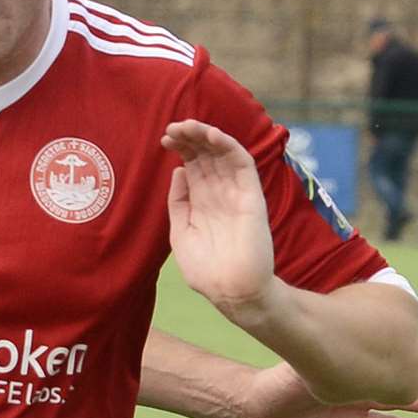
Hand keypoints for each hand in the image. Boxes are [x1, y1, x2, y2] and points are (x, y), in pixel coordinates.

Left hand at [161, 119, 274, 310]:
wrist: (231, 292)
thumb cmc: (206, 270)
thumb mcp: (181, 233)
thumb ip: (179, 203)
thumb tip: (179, 171)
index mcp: (203, 201)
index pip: (194, 165)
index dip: (181, 148)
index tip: (165, 139)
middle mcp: (220, 193)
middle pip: (207, 155)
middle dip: (190, 137)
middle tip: (173, 127)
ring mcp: (236, 192)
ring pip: (223, 154)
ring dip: (206, 135)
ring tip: (187, 125)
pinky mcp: (252, 195)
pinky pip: (242, 164)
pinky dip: (228, 146)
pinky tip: (211, 135)